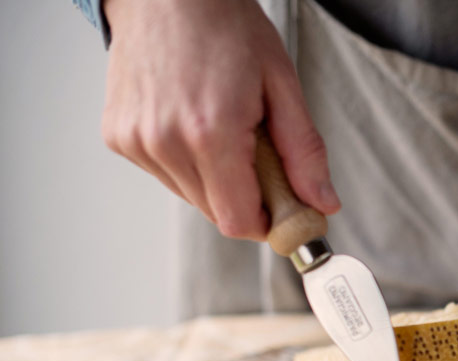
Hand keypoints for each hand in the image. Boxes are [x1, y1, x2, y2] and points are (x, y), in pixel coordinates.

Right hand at [101, 0, 339, 238]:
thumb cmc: (224, 26)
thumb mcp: (282, 85)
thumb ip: (304, 152)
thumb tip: (322, 204)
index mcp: (209, 133)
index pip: (239, 221)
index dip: (269, 222)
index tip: (285, 207)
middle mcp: (164, 142)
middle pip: (217, 213)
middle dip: (248, 196)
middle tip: (258, 150)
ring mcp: (136, 141)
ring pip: (192, 197)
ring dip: (217, 179)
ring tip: (223, 127)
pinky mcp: (118, 137)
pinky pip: (166, 175)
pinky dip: (188, 162)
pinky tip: (193, 121)